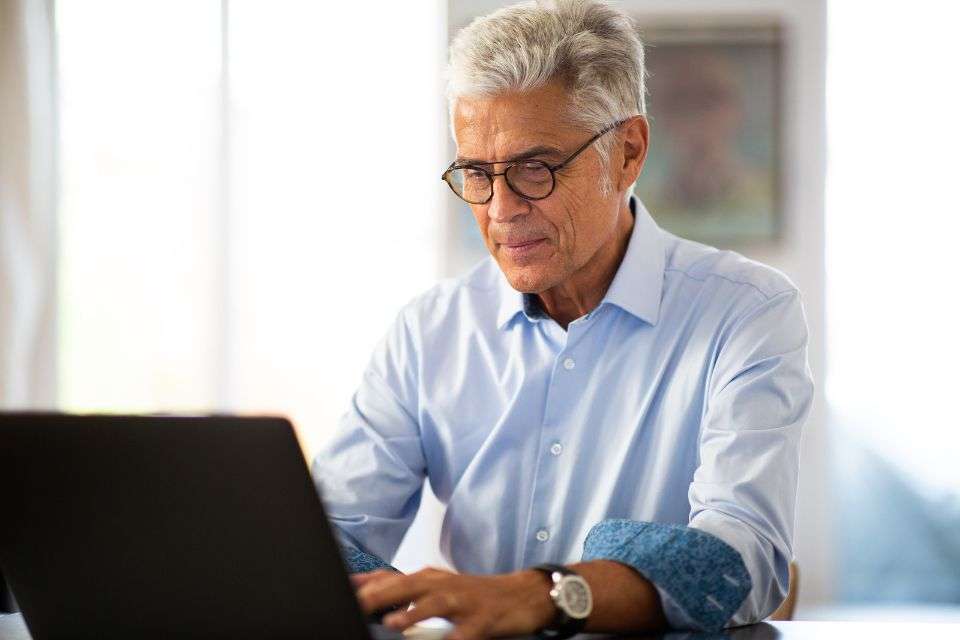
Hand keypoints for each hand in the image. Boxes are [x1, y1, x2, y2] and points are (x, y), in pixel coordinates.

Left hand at [353, 567, 554, 639]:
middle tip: (357, 605)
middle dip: (381, 595)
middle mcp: (444, 585)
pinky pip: (467, 632)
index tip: (340, 590)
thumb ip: (402, 588)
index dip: (366, 584)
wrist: (522, 594)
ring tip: (392, 622)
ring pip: (436, 603)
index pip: (392, 578)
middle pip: (408, 586)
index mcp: (430, 578)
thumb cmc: (474, 594)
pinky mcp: (484, 619)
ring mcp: (465, 601)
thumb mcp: (437, 586)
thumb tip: (363, 587)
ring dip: (413, 612)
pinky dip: (454, 639)